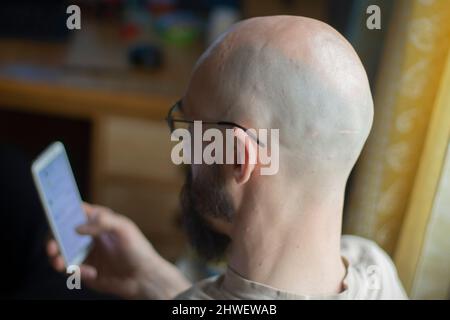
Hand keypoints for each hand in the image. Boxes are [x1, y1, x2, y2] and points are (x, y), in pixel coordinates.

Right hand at [47, 203, 190, 298]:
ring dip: (57, 257)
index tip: (52, 216)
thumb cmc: (138, 250)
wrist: (143, 278)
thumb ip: (103, 222)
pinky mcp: (84, 270)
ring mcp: (85, 252)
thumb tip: (77, 228)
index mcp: (98, 221)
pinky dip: (75, 272)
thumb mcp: (124, 229)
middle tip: (51, 248)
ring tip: (62, 265)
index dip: (61, 211)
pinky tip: (92, 274)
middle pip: (61, 232)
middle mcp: (88, 235)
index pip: (74, 211)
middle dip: (52, 239)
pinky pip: (69, 269)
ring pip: (60, 252)